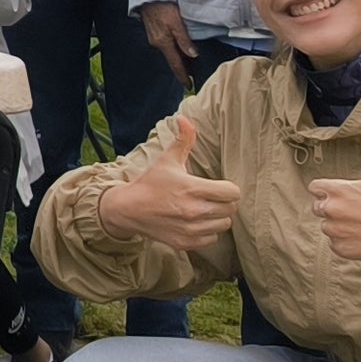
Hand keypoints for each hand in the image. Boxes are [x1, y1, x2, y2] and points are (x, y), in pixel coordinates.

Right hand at [97, 117, 241, 253]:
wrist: (127, 209)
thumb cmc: (150, 183)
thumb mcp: (167, 160)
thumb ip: (183, 140)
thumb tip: (184, 118)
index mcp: (193, 189)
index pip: (233, 192)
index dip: (228, 188)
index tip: (218, 187)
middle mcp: (194, 211)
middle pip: (230, 209)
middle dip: (223, 202)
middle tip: (210, 198)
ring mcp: (190, 229)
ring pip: (223, 225)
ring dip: (216, 218)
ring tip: (203, 210)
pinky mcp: (186, 243)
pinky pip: (212, 239)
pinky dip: (207, 232)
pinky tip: (195, 222)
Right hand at [137, 0, 197, 88]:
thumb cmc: (163, 7)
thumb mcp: (177, 22)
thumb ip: (184, 39)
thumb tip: (193, 55)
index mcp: (163, 43)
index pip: (175, 64)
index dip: (183, 76)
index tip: (189, 86)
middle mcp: (158, 44)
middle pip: (173, 60)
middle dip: (183, 69)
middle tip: (194, 77)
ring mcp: (155, 39)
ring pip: (170, 53)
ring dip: (180, 60)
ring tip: (191, 65)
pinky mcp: (155, 34)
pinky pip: (167, 47)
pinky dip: (175, 51)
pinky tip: (181, 50)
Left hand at [311, 126, 360, 264]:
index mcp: (337, 190)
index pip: (315, 187)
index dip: (328, 190)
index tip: (345, 194)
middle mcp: (331, 210)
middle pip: (319, 207)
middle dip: (334, 208)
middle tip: (360, 211)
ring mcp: (335, 231)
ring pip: (328, 227)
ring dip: (341, 226)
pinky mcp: (341, 249)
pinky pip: (336, 244)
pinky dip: (347, 242)